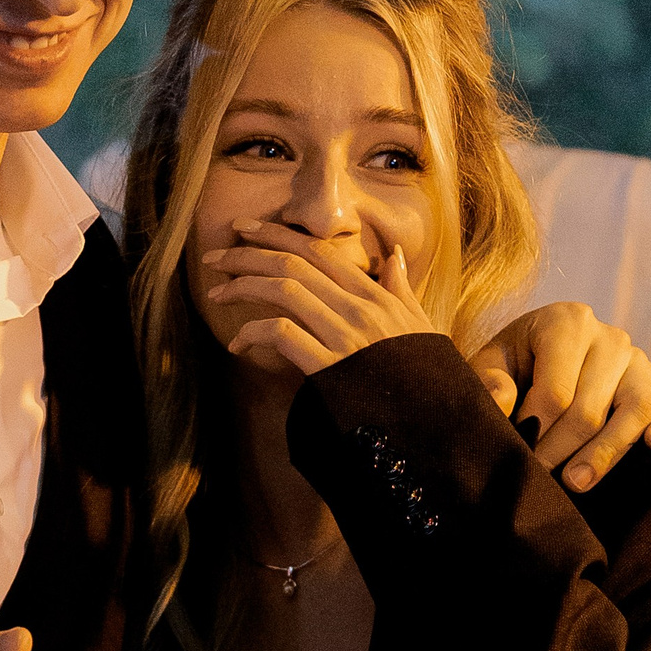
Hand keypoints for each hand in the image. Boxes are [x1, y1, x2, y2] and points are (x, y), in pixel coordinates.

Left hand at [203, 221, 446, 377]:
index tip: (245, 228)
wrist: (435, 422)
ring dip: (243, 286)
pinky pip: (282, 334)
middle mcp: (359, 308)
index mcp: (376, 295)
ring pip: (284, 290)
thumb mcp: (420, 326)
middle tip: (214, 256)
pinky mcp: (331, 368)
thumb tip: (395, 256)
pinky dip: (253, 333)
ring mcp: (346, 337)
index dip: (277, 234)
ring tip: (216, 293)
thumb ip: (402, 289)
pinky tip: (237, 343)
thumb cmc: (426, 376)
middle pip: (293, 264)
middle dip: (247, 254)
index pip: (318, 252)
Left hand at [468, 302, 650, 490]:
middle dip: (561, 450)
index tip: (517, 454)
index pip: (555, 390)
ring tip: (577, 483)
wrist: (543, 360)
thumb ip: (488, 381)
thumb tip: (503, 402)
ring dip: (606, 452)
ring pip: (636, 411)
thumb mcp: (491, 365)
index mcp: (567, 322)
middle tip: (539, 479)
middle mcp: (611, 337)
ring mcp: (641, 360)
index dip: (534, 429)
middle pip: (591, 408)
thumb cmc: (515, 365)